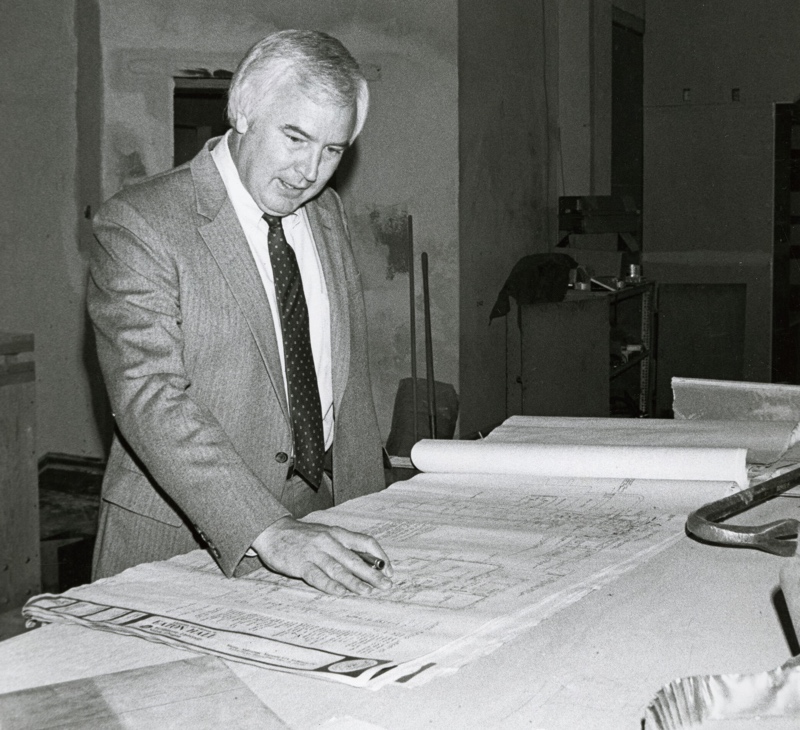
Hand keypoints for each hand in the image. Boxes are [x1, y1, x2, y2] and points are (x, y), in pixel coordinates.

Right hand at [251, 517, 393, 595]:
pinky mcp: (301, 563)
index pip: (365, 542)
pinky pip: (317, 576)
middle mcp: (329, 541)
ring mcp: (315, 552)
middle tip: (386, 586)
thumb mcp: (326, 534)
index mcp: (338, 533)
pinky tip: (340, 593)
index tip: (389, 571)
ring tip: (368, 592)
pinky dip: (329, 585)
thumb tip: (368, 562)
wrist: (273, 531)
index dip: (380, 556)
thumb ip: (344, 546)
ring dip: (354, 582)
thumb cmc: (304, 536)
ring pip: (338, 568)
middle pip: (354, 559)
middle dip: (373, 574)